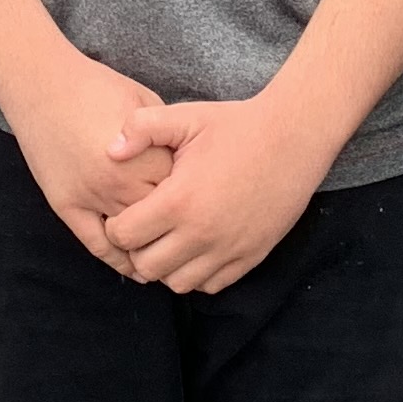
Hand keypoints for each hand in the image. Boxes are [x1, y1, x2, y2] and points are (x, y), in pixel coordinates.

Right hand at [4, 46, 174, 275]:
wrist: (42, 83)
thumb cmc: (96, 86)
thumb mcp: (144, 103)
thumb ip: (166, 139)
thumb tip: (187, 165)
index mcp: (142, 155)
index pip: (181, 193)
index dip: (192, 194)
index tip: (199, 196)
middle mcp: (118, 182)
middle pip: (160, 219)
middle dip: (174, 222)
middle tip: (191, 231)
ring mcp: (90, 197)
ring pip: (132, 238)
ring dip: (152, 247)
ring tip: (171, 255)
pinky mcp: (66, 206)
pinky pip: (97, 245)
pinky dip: (119, 261)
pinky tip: (136, 269)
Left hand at [100, 95, 339, 296]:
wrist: (293, 137)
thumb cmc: (236, 125)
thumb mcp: (186, 116)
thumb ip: (141, 128)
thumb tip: (110, 151)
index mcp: (179, 201)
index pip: (124, 237)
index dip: (115, 225)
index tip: (123, 211)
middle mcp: (201, 233)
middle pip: (147, 268)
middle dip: (137, 250)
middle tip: (143, 227)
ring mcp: (228, 249)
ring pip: (178, 283)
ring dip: (167, 266)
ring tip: (169, 238)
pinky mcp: (250, 257)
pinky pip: (212, 285)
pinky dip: (198, 273)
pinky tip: (197, 245)